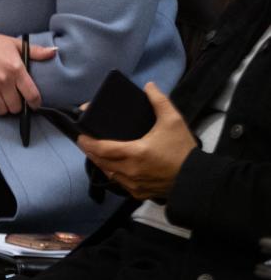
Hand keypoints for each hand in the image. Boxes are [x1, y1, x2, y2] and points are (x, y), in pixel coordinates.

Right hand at [0, 25, 55, 114]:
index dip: (36, 103)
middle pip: (16, 106)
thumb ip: (35, 51)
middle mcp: (3, 79)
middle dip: (18, 106)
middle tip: (16, 99)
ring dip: (5, 108)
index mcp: (16, 68)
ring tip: (4, 100)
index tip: (34, 104)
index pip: (31, 94)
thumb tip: (53, 52)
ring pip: (2, 110)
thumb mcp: (14, 43)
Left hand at [78, 82, 196, 200]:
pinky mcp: (140, 193)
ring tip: (97, 152)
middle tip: (85, 142)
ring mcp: (134, 184)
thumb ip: (159, 101)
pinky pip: (120, 183)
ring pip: (109, 173)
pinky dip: (113, 174)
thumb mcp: (173, 121)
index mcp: (134, 153)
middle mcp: (130, 171)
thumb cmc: (183, 150)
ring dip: (101, 163)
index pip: (102, 149)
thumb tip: (149, 85)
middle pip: (101, 162)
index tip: (80, 135)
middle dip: (91, 152)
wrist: (198, 179)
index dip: (88, 143)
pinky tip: (113, 167)